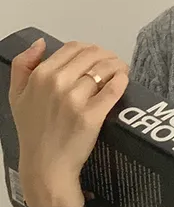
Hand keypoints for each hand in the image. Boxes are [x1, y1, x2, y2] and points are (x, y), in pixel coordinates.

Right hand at [9, 38, 129, 186]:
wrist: (46, 164)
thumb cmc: (32, 131)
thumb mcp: (15, 95)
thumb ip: (22, 65)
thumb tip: (41, 43)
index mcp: (40, 75)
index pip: (72, 48)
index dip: (90, 49)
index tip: (99, 56)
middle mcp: (58, 83)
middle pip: (92, 56)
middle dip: (107, 56)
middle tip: (115, 63)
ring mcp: (76, 99)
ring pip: (104, 70)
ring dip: (117, 66)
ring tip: (122, 71)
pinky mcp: (93, 115)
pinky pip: (113, 90)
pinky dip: (122, 81)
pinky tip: (125, 80)